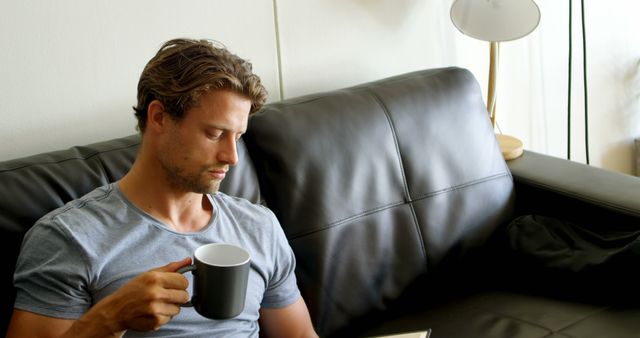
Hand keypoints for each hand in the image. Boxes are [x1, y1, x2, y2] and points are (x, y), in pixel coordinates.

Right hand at [77, 257, 191, 334]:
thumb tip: (188, 260)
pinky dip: (164, 316)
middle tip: (166, 295)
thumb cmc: (133, 290)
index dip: (180, 283)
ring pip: (178, 309)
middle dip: (178, 295)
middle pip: (184, 296)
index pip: (183, 281)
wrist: (115, 310)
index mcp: (154, 279)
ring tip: (157, 304)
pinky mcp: (155, 322)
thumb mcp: (149, 274)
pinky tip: (153, 312)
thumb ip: (171, 268)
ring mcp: (155, 309)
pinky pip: (170, 318)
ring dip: (171, 307)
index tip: (174, 285)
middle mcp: (155, 293)